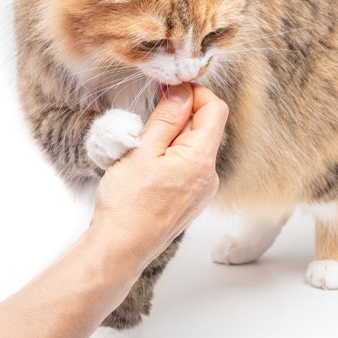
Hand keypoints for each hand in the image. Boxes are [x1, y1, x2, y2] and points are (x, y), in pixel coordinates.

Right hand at [91, 83, 228, 266]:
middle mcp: (210, 175)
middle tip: (149, 116)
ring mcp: (203, 190)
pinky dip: (172, 157)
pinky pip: (189, 167)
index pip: (215, 108)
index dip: (194, 92)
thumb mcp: (144, 149)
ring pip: (195, 147)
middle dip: (180, 115)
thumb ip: (168, 117)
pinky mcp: (192, 200)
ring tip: (144, 148)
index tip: (168, 89)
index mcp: (202, 159)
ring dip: (173, 137)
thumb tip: (183, 91)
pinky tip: (148, 168)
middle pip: (205, 127)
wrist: (121, 248)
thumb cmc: (127, 203)